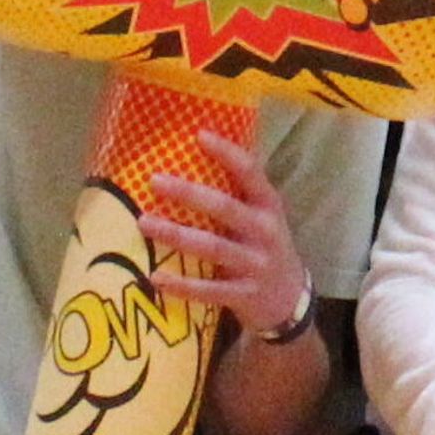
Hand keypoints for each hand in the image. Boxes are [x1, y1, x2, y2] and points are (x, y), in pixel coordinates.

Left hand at [141, 131, 313, 330]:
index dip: (226, 153)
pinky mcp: (245, 295)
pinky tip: (156, 277)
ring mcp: (256, 265)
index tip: (198, 135)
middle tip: (153, 180)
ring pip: (212, 247)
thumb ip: (238, 193)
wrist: (291, 299)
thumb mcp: (263, 217)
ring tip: (144, 222)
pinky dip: (182, 285)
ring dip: (176, 235)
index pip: (250, 172)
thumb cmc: (264, 246)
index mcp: (268, 206)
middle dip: (188, 193)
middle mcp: (265, 232)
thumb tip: (199, 151)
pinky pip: (209, 290)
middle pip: (225, 208)